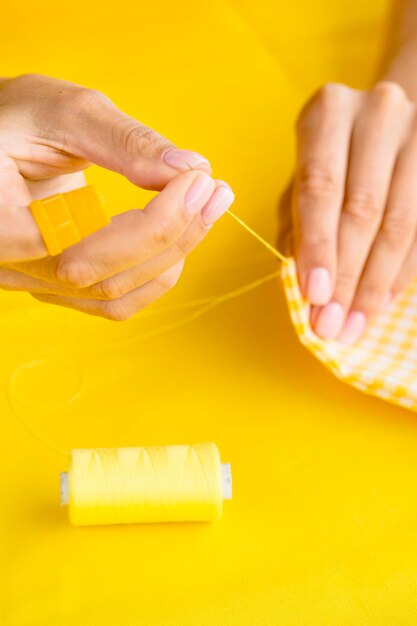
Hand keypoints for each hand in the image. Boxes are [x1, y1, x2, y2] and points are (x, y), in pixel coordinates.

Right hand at [0, 74, 233, 318]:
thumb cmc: (15, 118)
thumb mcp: (64, 111)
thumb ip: (125, 141)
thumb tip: (191, 170)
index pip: (79, 245)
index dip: (150, 223)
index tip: (195, 180)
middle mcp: (9, 264)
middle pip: (101, 277)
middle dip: (171, 236)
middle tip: (214, 191)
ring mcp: (34, 279)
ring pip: (113, 294)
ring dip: (171, 255)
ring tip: (207, 206)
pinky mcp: (59, 283)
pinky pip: (114, 299)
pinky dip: (155, 272)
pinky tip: (179, 235)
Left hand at [280, 81, 416, 342]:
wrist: (384, 124)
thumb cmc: (332, 159)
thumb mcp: (302, 181)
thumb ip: (298, 224)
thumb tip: (307, 287)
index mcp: (329, 112)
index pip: (321, 188)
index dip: (318, 245)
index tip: (315, 295)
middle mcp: (379, 114)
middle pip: (363, 209)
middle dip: (346, 276)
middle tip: (332, 324)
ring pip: (401, 223)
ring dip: (375, 284)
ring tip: (355, 324)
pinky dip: (402, 272)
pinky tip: (383, 301)